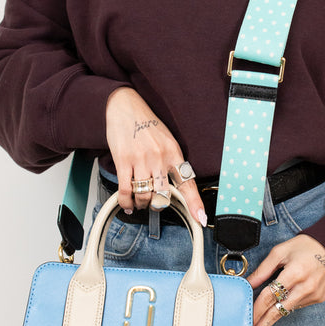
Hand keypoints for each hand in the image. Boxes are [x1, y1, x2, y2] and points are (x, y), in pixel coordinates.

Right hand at [105, 88, 206, 224]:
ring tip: (139, 202)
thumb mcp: (167, 140)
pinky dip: (126, 202)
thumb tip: (176, 183)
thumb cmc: (147, 124)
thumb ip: (172, 161)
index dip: (194, 203)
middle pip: (163, 195)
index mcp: (174, 153)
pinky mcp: (124, 161)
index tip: (200, 218)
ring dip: (142, 204)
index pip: (188, 183)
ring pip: (144, 195)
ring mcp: (141, 160)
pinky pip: (126, 190)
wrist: (126, 106)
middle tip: (154, 205)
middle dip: (158, 206)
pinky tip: (127, 204)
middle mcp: (159, 158)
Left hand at [248, 234, 324, 325]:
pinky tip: (280, 303)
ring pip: (286, 310)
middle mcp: (305, 287)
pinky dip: (286, 305)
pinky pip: (296, 306)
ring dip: (271, 319)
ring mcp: (313, 295)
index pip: (270, 296)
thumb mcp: (281, 251)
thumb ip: (264, 269)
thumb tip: (248, 283)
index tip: (246, 321)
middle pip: (278, 311)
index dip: (256, 310)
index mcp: (295, 272)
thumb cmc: (305, 247)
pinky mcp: (318, 299)